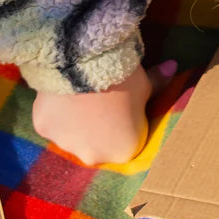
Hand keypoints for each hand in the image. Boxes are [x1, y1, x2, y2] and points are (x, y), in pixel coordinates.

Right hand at [32, 64, 161, 165]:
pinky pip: (50, 122)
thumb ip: (159, 84)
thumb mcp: (145, 83)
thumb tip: (174, 67)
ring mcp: (67, 144)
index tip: (118, 110)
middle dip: (95, 130)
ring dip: (72, 123)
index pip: (124, 144)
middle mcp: (95, 156)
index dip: (121, 127)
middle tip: (94, 104)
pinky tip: (58, 95)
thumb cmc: (122, 78)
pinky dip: (52, 111)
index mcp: (125, 152)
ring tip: (76, 98)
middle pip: (95, 145)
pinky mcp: (44, 129)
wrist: (84, 62)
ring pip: (70, 135)